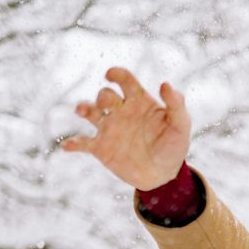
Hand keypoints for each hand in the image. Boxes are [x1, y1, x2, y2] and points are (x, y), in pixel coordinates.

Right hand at [62, 67, 190, 190]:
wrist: (163, 174)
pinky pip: (82, 143)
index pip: (124, 80)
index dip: (116, 73)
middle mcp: (120, 111)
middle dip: (103, 97)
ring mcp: (109, 129)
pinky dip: (73, 143)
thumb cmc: (173, 146)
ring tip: (82, 110)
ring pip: (89, 112)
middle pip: (105, 95)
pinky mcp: (101, 148)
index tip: (110, 75)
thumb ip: (176, 104)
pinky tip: (68, 146)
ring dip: (83, 108)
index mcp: (138, 101)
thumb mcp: (180, 125)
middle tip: (106, 105)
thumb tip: (165, 83)